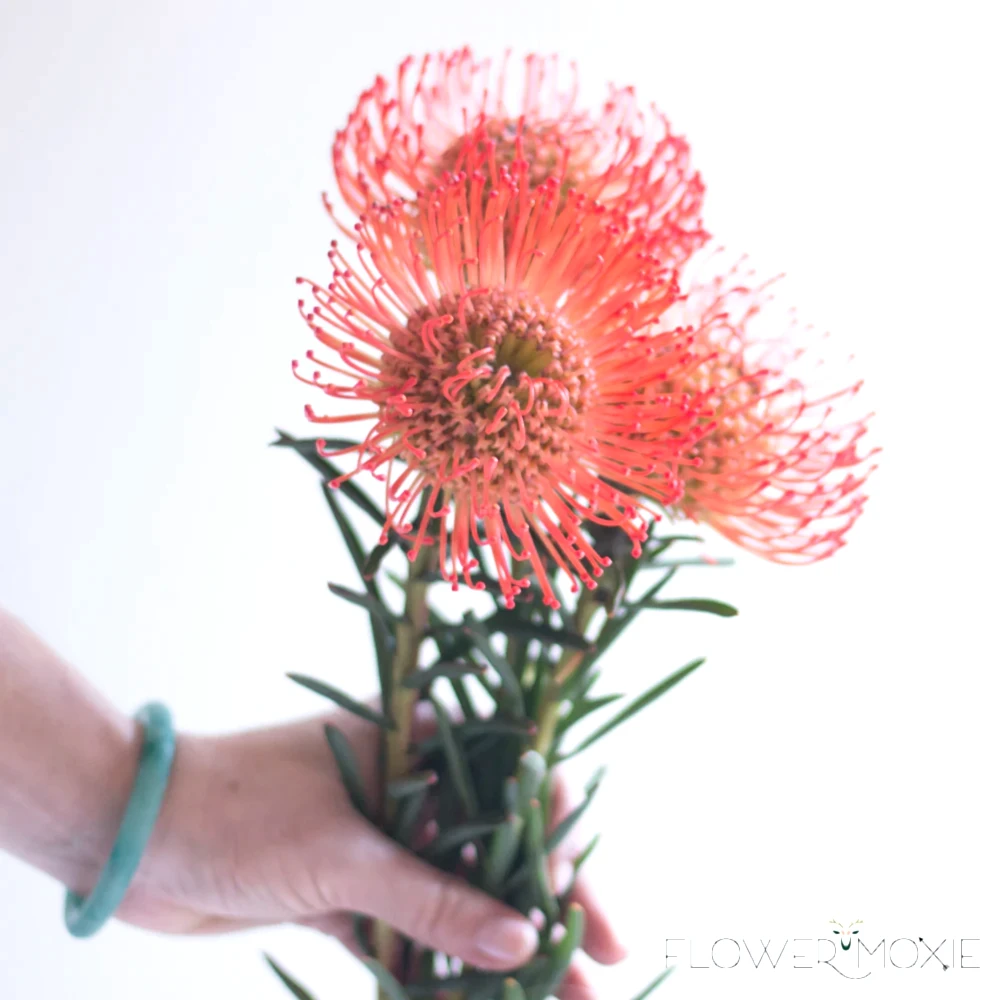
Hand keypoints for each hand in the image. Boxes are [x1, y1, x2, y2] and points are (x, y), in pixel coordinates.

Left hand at [116, 701, 624, 996]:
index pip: (513, 782)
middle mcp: (407, 788)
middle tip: (604, 959)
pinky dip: (443, 968)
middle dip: (547, 905)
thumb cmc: (240, 810)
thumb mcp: (345, 854)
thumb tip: (523, 940)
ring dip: (503, 948)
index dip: (559, 839)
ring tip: (566, 998)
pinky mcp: (346, 894)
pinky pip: (409, 935)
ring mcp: (377, 842)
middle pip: (497, 849)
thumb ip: (436, 899)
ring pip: (458, 898)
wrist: (132, 838)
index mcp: (415, 742)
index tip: (580, 900)